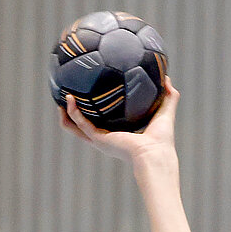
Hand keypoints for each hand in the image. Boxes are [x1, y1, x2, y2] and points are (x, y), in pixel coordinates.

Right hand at [57, 81, 178, 165]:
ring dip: (66, 114)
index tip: (89, 96)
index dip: (95, 112)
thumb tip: (168, 78)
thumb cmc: (162, 140)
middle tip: (69, 96)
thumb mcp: (164, 112)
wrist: (156, 153)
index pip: (103, 123)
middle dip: (73, 114)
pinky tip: (68, 99)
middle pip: (83, 127)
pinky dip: (72, 112)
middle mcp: (107, 138)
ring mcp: (101, 140)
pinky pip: (79, 124)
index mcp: (119, 133)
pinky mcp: (98, 139)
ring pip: (74, 128)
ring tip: (62, 97)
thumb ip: (168, 96)